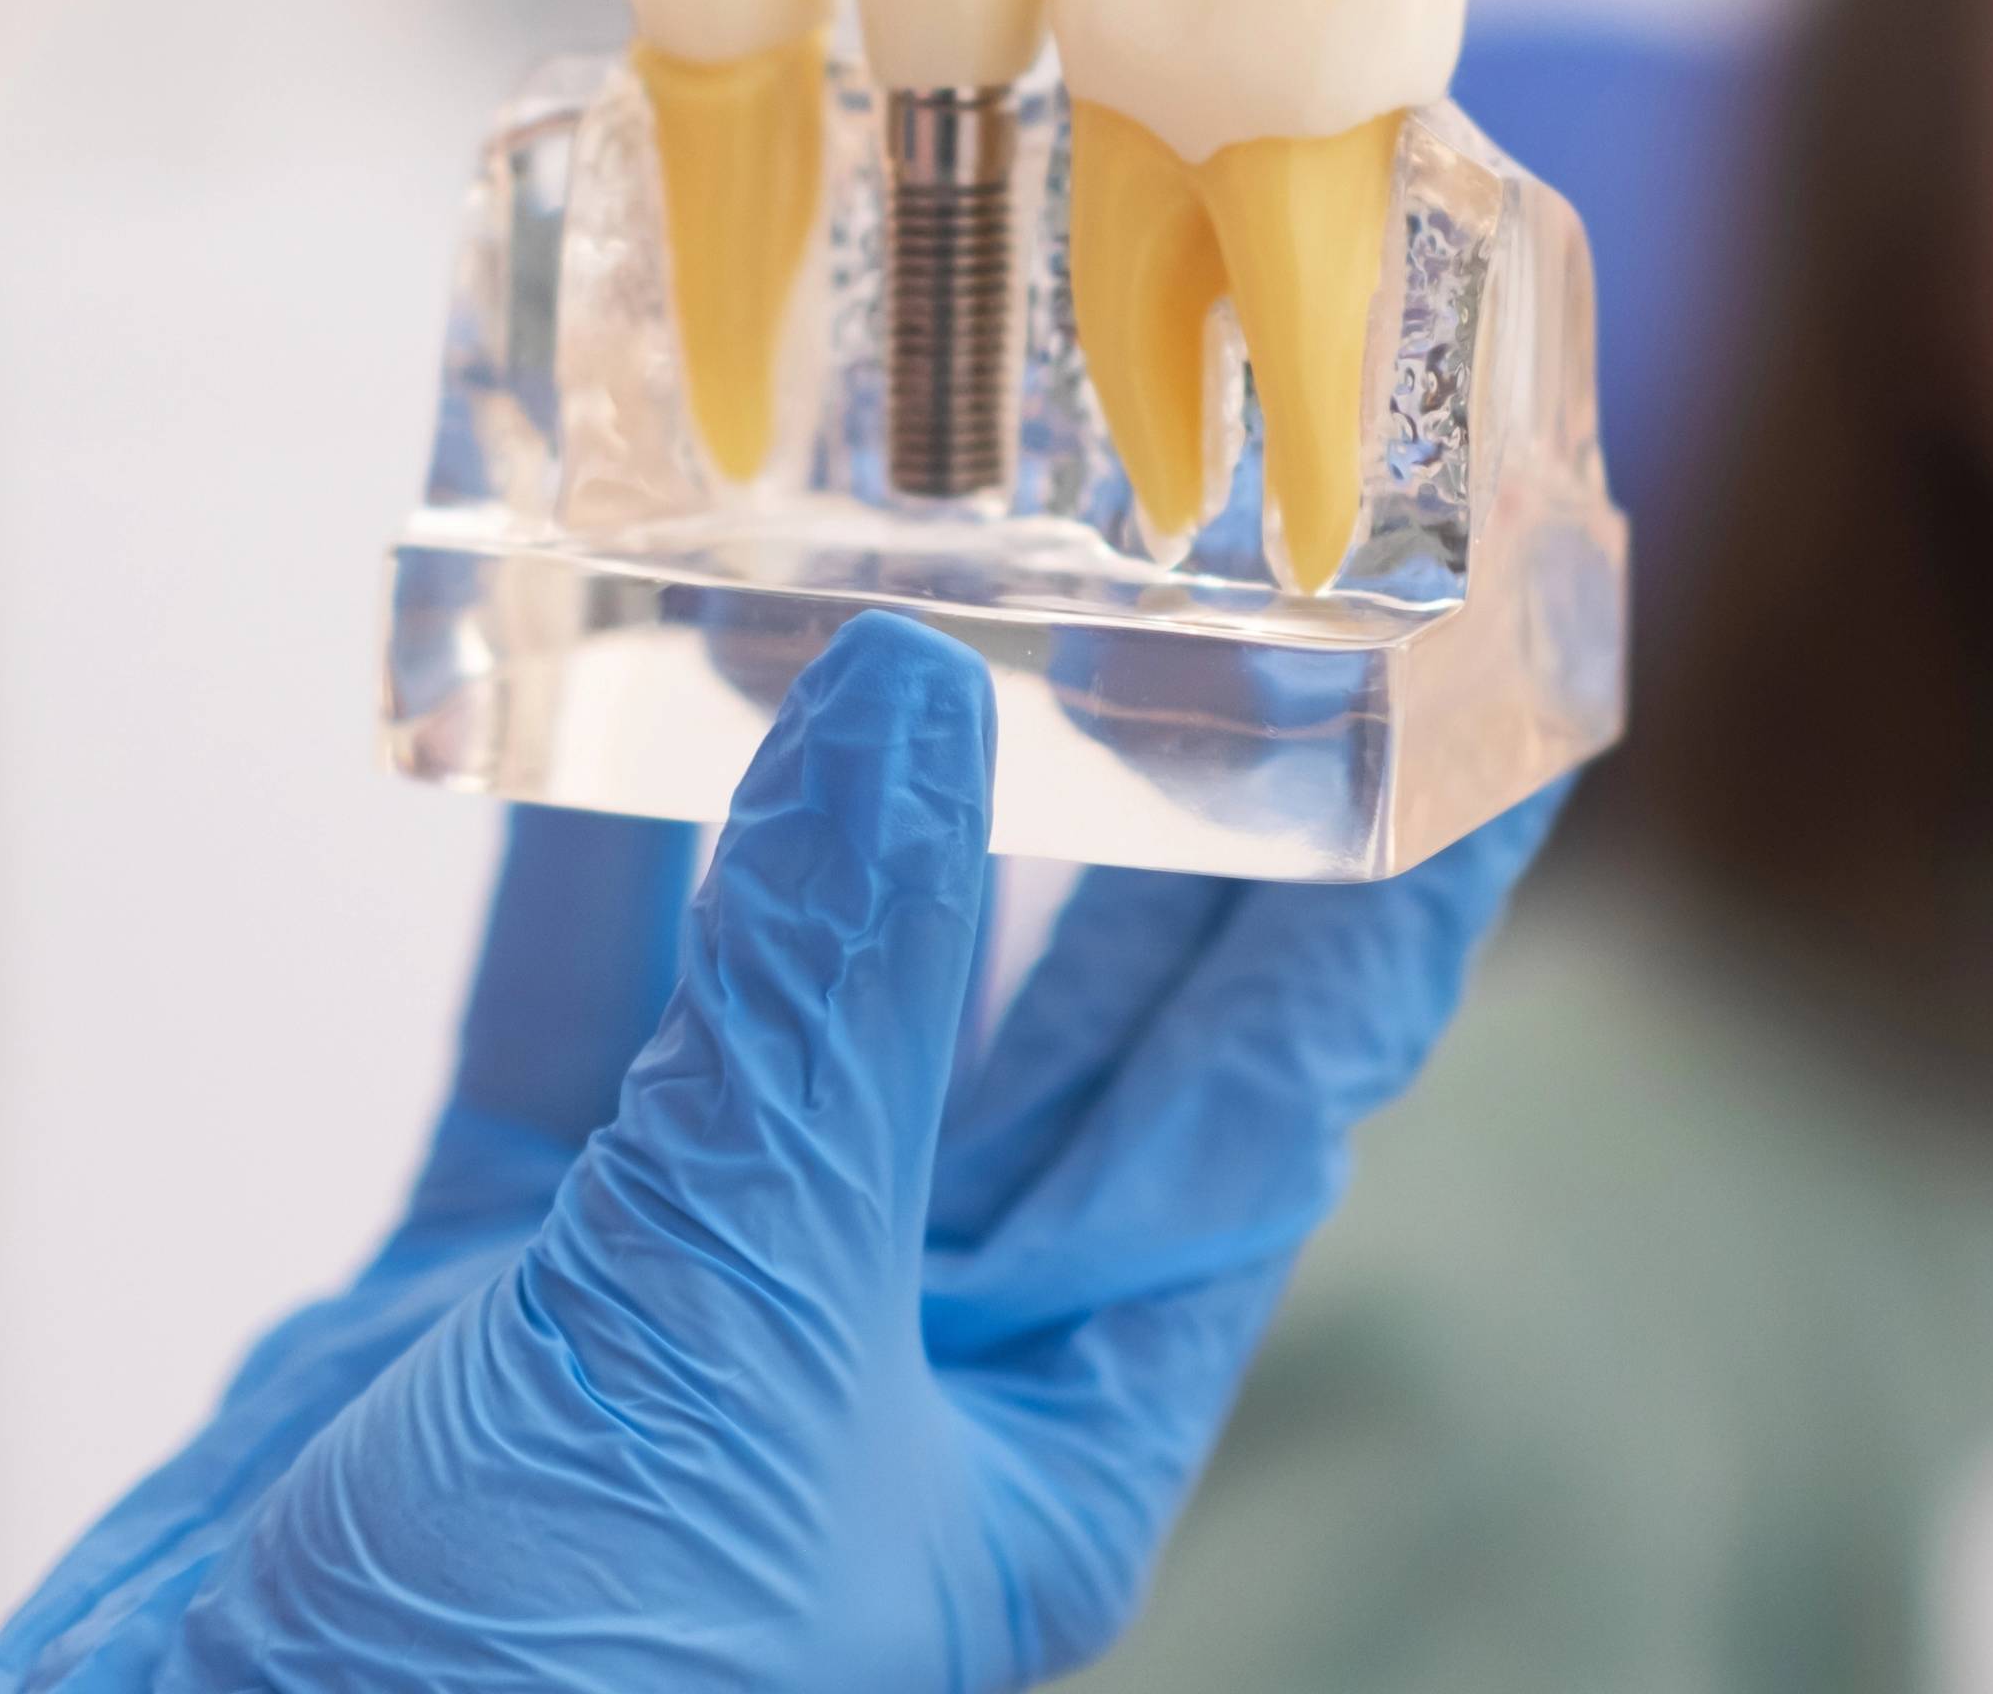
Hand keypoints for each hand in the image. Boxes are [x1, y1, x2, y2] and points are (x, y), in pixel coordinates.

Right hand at [0, 610, 1565, 1689]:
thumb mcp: (724, 1339)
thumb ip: (821, 1017)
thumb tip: (911, 700)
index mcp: (1053, 1431)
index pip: (1277, 1096)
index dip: (1394, 898)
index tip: (1497, 706)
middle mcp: (904, 1359)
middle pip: (1068, 1013)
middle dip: (1143, 794)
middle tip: (1215, 561)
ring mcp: (697, 1311)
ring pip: (814, 990)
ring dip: (838, 793)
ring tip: (906, 561)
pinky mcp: (495, 1287)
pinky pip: (573, 1025)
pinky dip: (581, 867)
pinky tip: (606, 685)